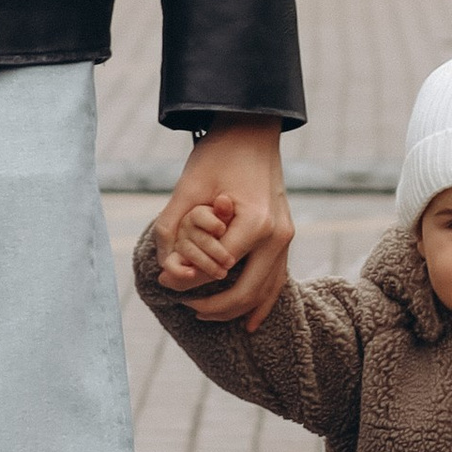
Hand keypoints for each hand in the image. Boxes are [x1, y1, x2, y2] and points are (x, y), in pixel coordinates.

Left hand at [151, 120, 292, 328]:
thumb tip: (165, 272)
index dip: (189, 282)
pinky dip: (263, 303)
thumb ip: (171, 229)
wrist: (252, 130)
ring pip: (266, 292)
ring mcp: (286, 238)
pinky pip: (277, 280)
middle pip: (247, 291)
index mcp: (256, 223)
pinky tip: (249, 321)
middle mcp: (278, 235)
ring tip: (206, 314)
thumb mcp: (188, 187)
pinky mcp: (286, 237)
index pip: (218, 269)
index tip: (165, 282)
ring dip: (236, 309)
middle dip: (214, 306)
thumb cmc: (219, 154)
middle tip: (186, 307)